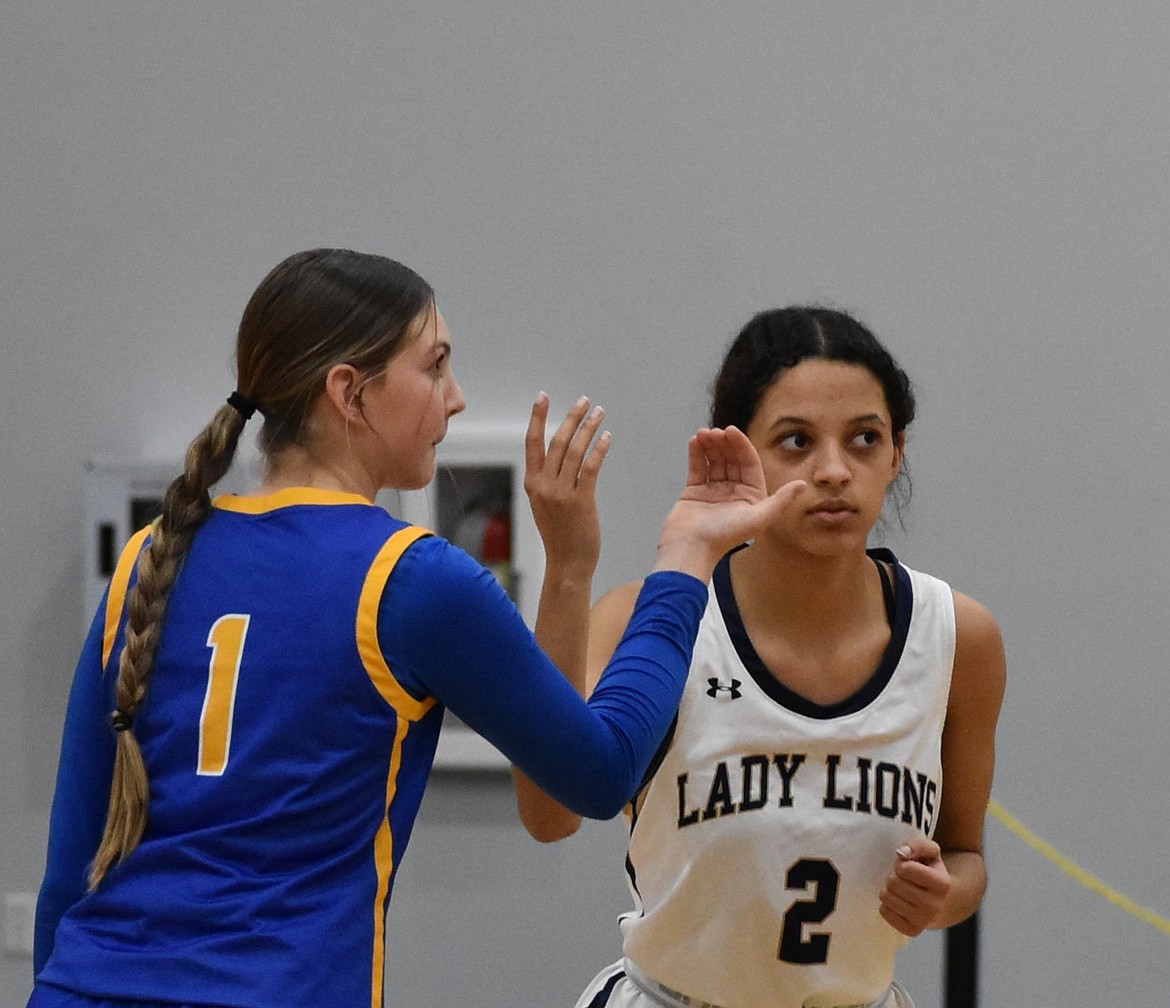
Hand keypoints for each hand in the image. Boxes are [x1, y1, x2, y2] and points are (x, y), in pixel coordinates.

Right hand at [523, 393, 610, 573]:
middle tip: (584, 400)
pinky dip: (599, 448)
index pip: (533, 442)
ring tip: (599, 413)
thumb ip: (548, 481)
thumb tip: (561, 456)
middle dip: (571, 417)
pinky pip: (590, 467)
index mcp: (532, 483)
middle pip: (557, 441)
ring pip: (575, 450)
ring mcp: (562, 493)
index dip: (537, 417)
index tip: (543, 397)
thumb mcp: (544, 504)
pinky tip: (607, 437)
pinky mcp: (581, 500)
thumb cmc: (560, 535)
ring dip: (588, 428)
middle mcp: (544, 485)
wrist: (567, 563)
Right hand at [654, 426, 806, 578]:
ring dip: (710, 445)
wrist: (690, 548)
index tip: (731, 431)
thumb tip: (803, 485)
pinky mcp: (694, 492)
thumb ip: (781, 501)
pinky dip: (697, 454)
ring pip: (714, 461)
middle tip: (716, 431)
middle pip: (731, 460)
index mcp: (750, 497)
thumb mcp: (758, 518)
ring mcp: (713, 492)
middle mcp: (733, 493)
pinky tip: (696, 441)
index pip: (749, 464)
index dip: (741, 446)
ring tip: (703, 434)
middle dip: (724, 444)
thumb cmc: (723, 536)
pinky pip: (698, 468)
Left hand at [879, 836, 951, 935]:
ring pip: (886, 897)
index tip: (908, 866)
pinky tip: (900, 903)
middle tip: (904, 879)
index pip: (905, 869)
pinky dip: (887, 904)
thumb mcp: (929, 851)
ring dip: (889, 889)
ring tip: (902, 890)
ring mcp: (924, 921)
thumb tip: (902, 853)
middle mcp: (936, 906)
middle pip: (893, 882)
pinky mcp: (911, 931)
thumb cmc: (929, 870)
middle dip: (894, 876)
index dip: (901, 864)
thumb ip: (918, 845)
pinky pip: (884, 911)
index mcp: (943, 884)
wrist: (939, 899)